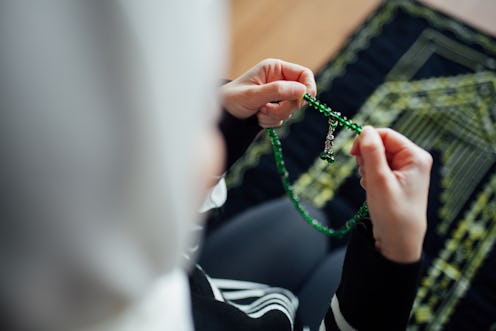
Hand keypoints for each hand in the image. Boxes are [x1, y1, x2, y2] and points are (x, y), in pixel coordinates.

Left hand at [220, 59, 316, 127]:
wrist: (221, 117)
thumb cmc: (231, 100)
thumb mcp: (253, 95)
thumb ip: (277, 91)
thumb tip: (302, 90)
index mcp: (275, 69)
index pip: (303, 74)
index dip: (308, 86)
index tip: (306, 100)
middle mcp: (278, 81)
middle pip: (300, 95)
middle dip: (285, 106)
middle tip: (267, 109)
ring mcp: (277, 96)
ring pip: (291, 109)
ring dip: (275, 115)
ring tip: (258, 112)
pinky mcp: (274, 109)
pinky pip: (283, 119)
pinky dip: (270, 121)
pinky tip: (257, 117)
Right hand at [350, 127, 431, 262]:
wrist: (398, 242)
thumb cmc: (392, 213)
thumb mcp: (378, 179)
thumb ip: (371, 152)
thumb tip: (366, 130)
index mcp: (416, 157)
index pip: (386, 134)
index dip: (367, 140)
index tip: (352, 153)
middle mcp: (413, 161)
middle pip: (381, 144)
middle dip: (368, 158)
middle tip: (366, 176)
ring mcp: (406, 171)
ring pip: (378, 157)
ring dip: (368, 168)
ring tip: (371, 186)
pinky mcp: (398, 181)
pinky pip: (379, 169)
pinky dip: (370, 177)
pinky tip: (372, 190)